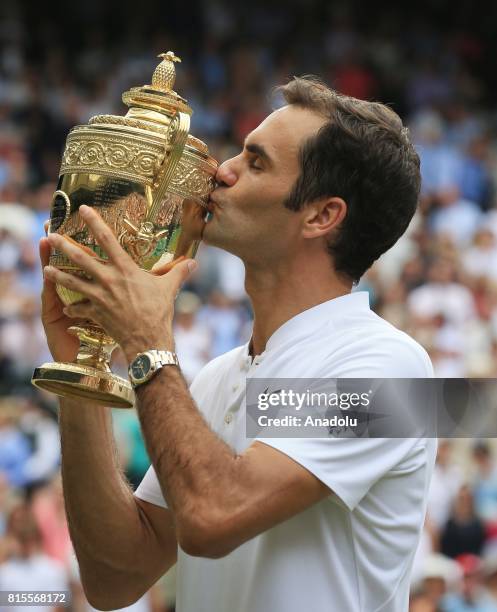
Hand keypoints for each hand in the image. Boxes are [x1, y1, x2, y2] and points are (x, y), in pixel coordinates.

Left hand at [43, 206, 196, 361]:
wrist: (147, 339)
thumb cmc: (159, 312)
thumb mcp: (170, 288)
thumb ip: (180, 272)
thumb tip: (194, 262)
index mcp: (125, 268)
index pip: (107, 239)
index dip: (94, 222)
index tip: (83, 209)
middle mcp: (108, 279)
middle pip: (81, 258)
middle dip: (64, 246)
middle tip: (51, 236)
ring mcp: (99, 296)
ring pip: (72, 282)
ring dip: (57, 275)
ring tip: (46, 270)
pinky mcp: (95, 313)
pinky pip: (79, 308)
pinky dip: (72, 308)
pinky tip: (66, 308)